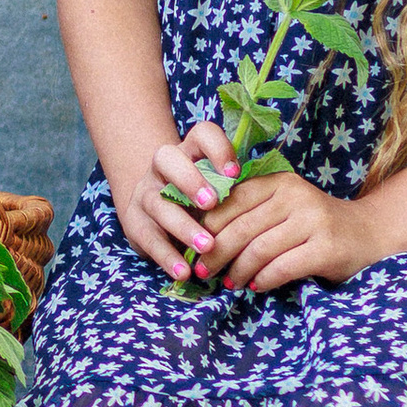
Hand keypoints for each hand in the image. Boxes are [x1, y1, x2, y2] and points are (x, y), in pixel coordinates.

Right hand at [120, 118, 242, 280]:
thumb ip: (235, 189)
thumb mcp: (217, 189)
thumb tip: (271, 200)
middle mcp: (163, 167)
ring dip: (183, 225)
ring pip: (158, 202)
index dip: (217, 149)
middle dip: (190, 180)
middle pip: (167, 158)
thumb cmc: (201, 200)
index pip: (201, 134)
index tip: (235, 173)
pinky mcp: (135, 222)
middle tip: (212, 203)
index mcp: (190, 151)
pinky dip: (167, 257)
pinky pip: (148, 238)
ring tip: (207, 247)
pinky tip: (184, 272)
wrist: (155, 212)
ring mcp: (145, 193)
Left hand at [188, 165, 384, 297]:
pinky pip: (283, 267)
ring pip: (259, 249)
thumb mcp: (284, 206)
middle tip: (203, 271)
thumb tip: (201, 235)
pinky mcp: (326, 248)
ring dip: (238, 270)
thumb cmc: (315, 223)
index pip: (233, 200)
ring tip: (229, 282)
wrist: (368, 232)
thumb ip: (252, 213)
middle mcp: (296, 196)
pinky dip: (264, 280)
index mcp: (280, 182)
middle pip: (242, 228)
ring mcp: (314, 221)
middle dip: (217, 253)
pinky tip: (256, 286)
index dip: (208, 225)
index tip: (194, 245)